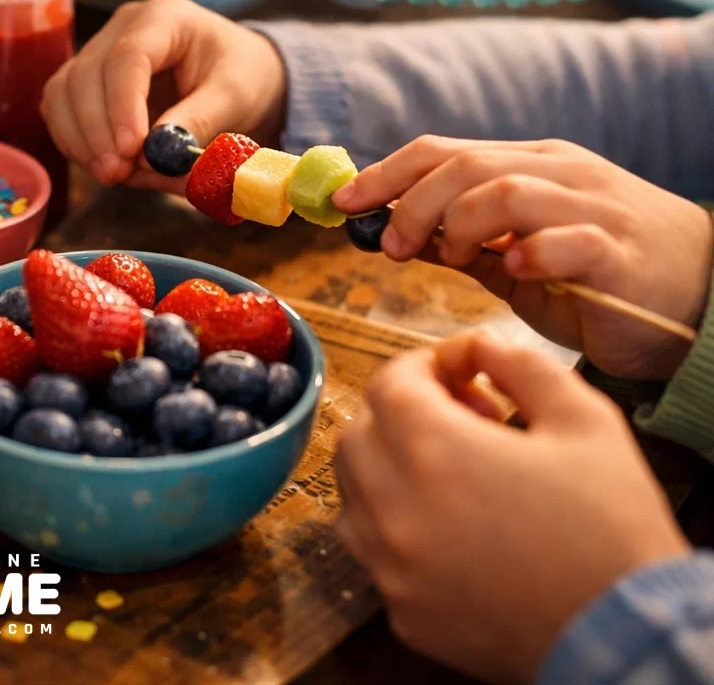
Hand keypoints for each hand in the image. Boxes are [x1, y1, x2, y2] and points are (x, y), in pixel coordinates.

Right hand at [39, 0, 285, 188]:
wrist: (239, 75)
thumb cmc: (243, 76)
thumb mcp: (236, 96)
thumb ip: (200, 120)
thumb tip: (155, 155)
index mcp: (164, 18)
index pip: (127, 57)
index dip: (122, 104)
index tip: (132, 149)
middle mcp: (122, 29)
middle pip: (85, 75)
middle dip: (97, 130)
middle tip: (117, 173)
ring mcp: (98, 54)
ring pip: (63, 94)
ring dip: (80, 140)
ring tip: (112, 175)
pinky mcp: (86, 84)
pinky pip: (61, 112)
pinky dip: (75, 143)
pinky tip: (102, 166)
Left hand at [333, 136, 713, 378]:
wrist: (702, 297)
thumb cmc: (599, 276)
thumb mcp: (518, 256)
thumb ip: (461, 243)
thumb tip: (392, 235)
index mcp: (529, 165)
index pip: (442, 151)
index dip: (384, 173)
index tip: (342, 202)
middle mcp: (560, 174)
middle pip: (465, 167)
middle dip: (412, 204)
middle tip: (395, 247)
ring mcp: (593, 208)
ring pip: (509, 191)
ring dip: (461, 226)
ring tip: (454, 260)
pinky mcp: (620, 251)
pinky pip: (569, 239)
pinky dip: (532, 251)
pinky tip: (515, 269)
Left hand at [337, 332, 689, 682]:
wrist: (628, 637)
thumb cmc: (611, 526)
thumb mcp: (586, 421)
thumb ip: (522, 366)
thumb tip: (481, 344)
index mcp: (433, 450)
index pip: (389, 383)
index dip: (425, 365)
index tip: (465, 371)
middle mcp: (393, 507)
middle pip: (359, 433)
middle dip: (402, 413)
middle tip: (464, 420)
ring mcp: (390, 566)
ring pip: (353, 493)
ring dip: (388, 468)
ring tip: (454, 474)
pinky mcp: (402, 611)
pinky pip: (374, 554)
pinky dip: (396, 528)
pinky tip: (452, 530)